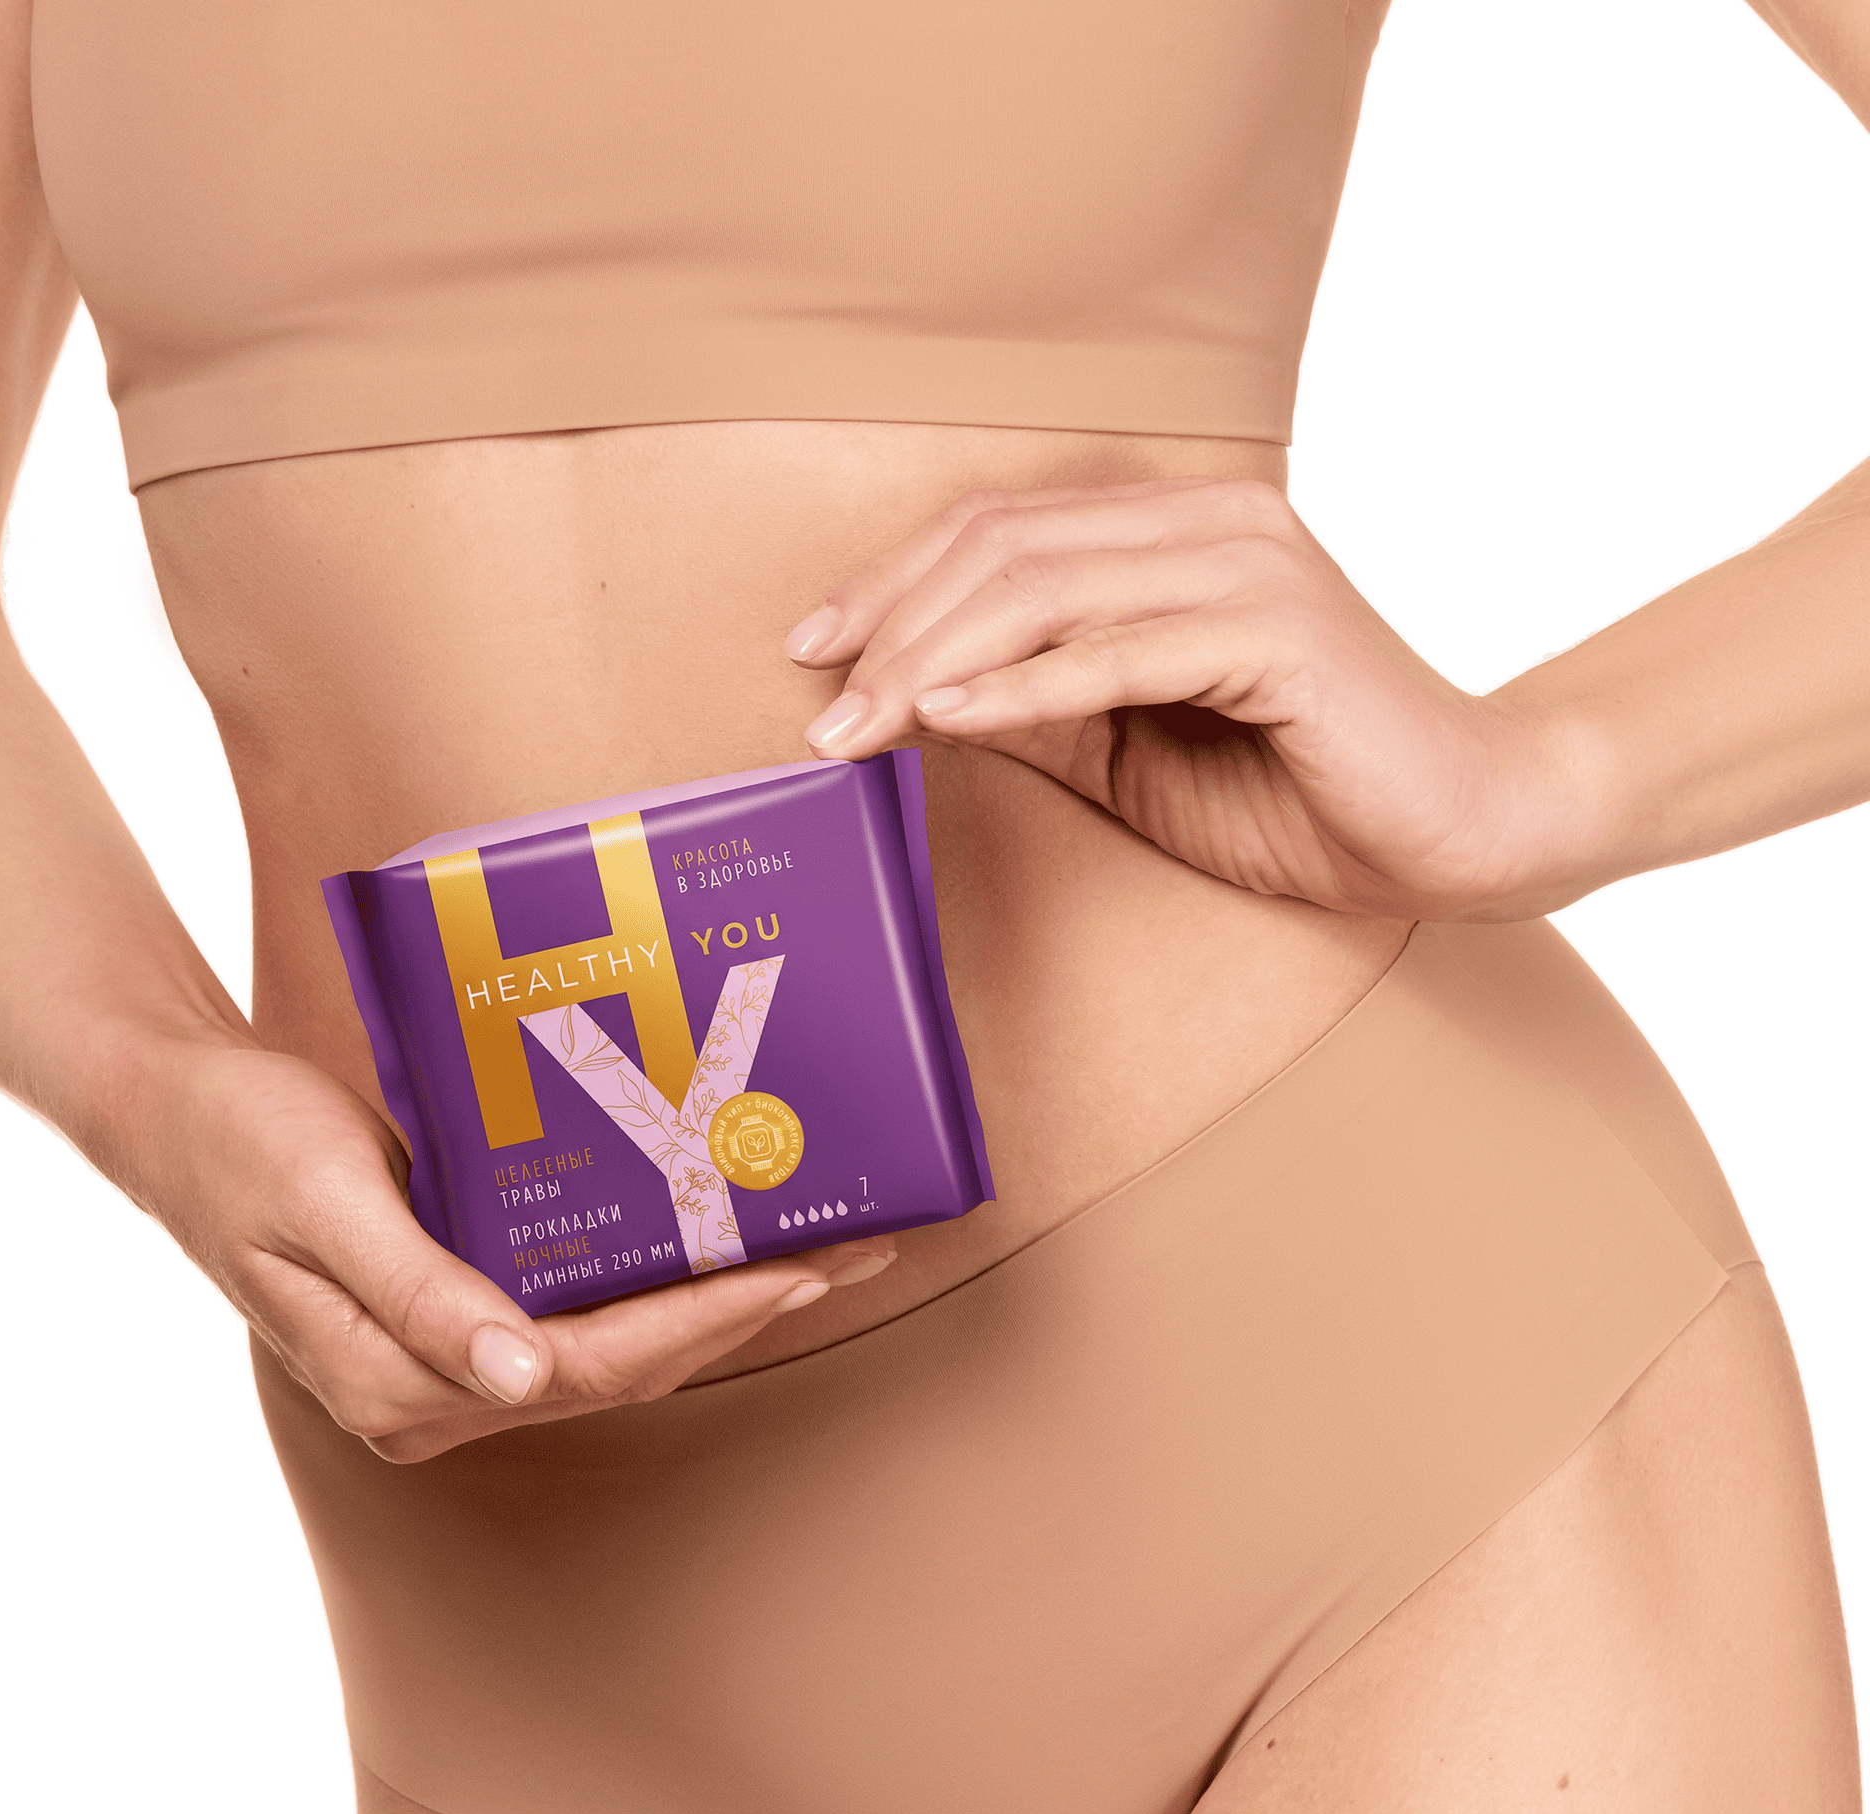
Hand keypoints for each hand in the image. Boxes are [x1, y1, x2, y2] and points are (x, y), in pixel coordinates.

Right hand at [107, 1036, 895, 1462]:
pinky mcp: (460, 1307)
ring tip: (818, 1245)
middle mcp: (438, 1387)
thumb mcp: (323, 1208)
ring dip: (718, 1301)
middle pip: (624, 1367)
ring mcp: (452, 1353)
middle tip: (855, 1251)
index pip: (590, 1367)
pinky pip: (581, 1306)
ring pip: (615, 1345)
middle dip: (744, 1314)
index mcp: (402, 1382)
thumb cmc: (237, 1147)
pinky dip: (657, 1279)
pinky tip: (715, 1236)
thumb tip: (517, 1377)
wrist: (170, 1110)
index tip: (800, 1271)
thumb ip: (418, 1296)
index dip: (704, 1324)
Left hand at [787, 478, 1575, 920]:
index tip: (813, 653)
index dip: (890, 585)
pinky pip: (1115, 651)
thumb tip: (915, 699)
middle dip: (890, 628)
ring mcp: (1246, 566)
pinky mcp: (1277, 632)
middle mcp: (1208, 523)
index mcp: (1174, 531)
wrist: (1460, 829)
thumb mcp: (1130, 752)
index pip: (998, 531)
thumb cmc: (1297, 792)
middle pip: (1001, 546)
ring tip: (857, 726)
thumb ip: (1037, 707)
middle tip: (816, 710)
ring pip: (1042, 587)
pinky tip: (947, 719)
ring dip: (931, 660)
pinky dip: (1022, 686)